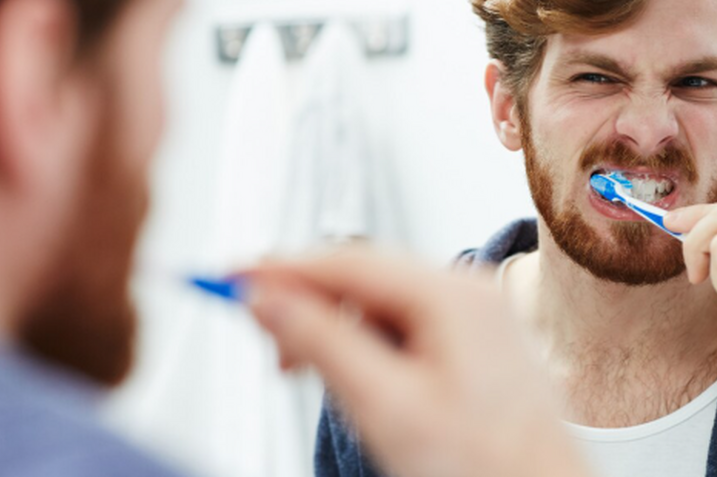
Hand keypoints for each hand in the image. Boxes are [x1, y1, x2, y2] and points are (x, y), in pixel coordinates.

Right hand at [244, 248, 593, 476]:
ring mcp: (477, 315)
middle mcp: (470, 292)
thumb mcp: (386, 407)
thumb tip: (268, 299)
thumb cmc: (485, 467)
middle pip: (364, 276)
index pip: (347, 261)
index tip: (230, 277)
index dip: (282, 269)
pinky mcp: (476, 341)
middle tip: (270, 351)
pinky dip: (370, 345)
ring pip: (381, 302)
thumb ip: (322, 344)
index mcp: (454, 296)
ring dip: (337, 330)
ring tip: (313, 376)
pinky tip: (358, 381)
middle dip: (308, 306)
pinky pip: (406, 324)